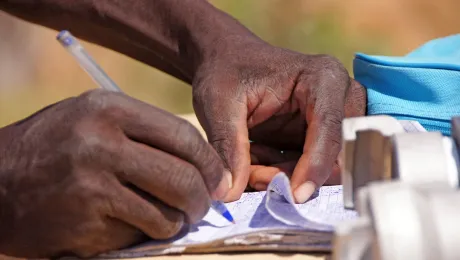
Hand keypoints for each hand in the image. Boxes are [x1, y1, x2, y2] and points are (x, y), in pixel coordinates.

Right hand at [0, 90, 228, 257]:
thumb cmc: (54, 146)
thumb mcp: (94, 117)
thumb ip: (144, 132)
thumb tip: (200, 163)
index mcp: (109, 111)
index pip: (182, 136)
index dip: (209, 162)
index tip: (218, 179)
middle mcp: (101, 145)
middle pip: (182, 178)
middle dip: (202, 199)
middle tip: (202, 206)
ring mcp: (92, 188)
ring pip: (166, 215)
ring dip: (176, 222)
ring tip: (169, 217)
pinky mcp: (84, 225)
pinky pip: (137, 235)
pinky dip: (144, 234)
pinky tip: (130, 224)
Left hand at [193, 38, 365, 202]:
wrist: (226, 62)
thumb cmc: (225, 72)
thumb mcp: (219, 105)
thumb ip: (228, 147)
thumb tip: (229, 194)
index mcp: (323, 78)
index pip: (330, 130)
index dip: (315, 167)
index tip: (293, 196)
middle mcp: (340, 97)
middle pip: (334, 155)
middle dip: (294, 173)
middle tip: (252, 173)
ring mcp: (334, 118)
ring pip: (324, 168)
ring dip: (286, 175)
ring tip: (249, 162)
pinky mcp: (321, 135)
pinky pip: (311, 169)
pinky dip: (283, 172)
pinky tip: (257, 158)